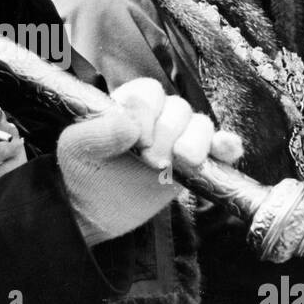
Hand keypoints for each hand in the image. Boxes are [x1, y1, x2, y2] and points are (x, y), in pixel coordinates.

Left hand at [56, 77, 240, 244]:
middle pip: (179, 109)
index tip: (135, 140)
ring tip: (180, 162)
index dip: (147, 112)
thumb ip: (98, 132)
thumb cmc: (80, 171)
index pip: (150, 92)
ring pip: (201, 126)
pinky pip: (220, 149)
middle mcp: (157, 118)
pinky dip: (227, 147)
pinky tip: (224, 150)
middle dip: (167, 135)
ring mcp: (177, 140)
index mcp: (128, 104)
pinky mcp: (194, 165)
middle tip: (150, 161)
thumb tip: (130, 124)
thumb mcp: (76, 148)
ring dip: (195, 142)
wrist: (91, 210)